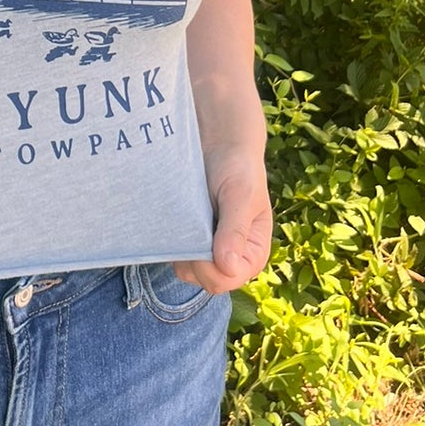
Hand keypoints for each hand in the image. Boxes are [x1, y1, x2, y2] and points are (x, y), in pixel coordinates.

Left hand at [176, 154, 271, 294]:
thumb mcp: (240, 196)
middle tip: (193, 221)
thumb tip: (228, 267)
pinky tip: (176, 218)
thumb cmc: (238, 167)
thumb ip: (234, 231)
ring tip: (186, 217)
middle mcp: (231, 259)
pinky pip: (175, 253)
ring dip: (179, 248)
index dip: (207, 266)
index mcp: (252, 254)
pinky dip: (171, 240)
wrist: (221, 145)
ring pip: (185, 269)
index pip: (225, 280)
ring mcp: (209, 251)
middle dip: (192, 256)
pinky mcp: (191, 240)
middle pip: (202, 279)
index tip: (200, 237)